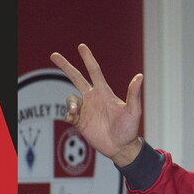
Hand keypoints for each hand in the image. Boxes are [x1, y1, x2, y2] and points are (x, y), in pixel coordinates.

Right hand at [50, 43, 143, 166]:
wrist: (121, 147)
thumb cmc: (130, 129)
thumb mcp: (133, 110)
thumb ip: (134, 94)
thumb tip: (140, 75)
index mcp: (104, 92)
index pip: (94, 71)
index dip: (88, 58)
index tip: (81, 46)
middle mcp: (93, 98)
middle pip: (76, 77)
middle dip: (65, 66)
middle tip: (54, 55)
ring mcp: (86, 109)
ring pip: (70, 98)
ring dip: (71, 103)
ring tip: (76, 112)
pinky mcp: (80, 121)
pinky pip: (68, 114)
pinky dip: (69, 114)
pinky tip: (74, 118)